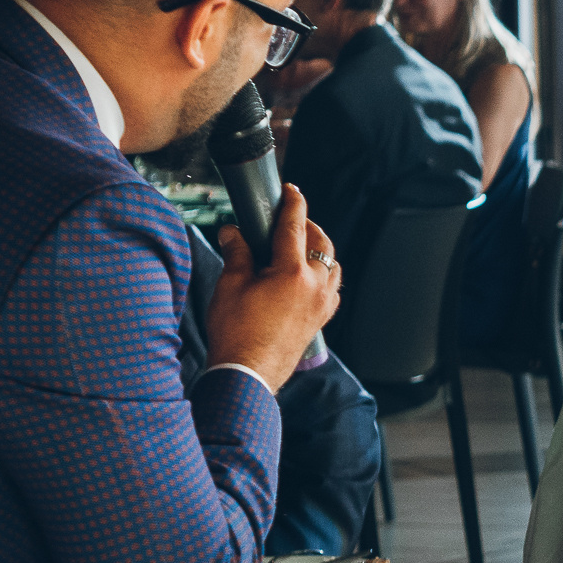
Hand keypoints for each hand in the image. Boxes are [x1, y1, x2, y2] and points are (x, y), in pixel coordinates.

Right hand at [208, 182, 340, 390]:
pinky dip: (323, 275)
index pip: (295, 227)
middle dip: (308, 226)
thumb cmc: (235, 331)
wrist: (248, 372)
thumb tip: (232, 232)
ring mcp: (322, 304)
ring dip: (319, 250)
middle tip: (290, 220)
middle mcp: (315, 286)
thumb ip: (237, 253)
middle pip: (321, 243)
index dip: (293, 204)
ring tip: (298, 246)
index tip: (291, 190)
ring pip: (332, 266)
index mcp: (292, 272)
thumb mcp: (230, 284)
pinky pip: (332, 289)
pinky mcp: (321, 319)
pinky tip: (306, 276)